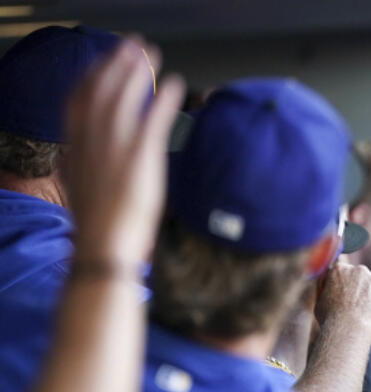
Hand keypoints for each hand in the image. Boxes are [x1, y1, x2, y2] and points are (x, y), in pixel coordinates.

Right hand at [64, 38, 184, 269]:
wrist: (104, 246)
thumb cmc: (100, 224)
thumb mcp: (86, 185)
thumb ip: (88, 162)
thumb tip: (91, 155)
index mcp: (76, 146)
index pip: (79, 99)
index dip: (94, 76)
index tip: (106, 62)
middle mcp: (92, 140)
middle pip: (102, 89)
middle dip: (117, 63)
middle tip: (134, 46)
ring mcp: (115, 147)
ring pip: (124, 97)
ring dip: (138, 72)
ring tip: (152, 55)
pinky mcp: (139, 158)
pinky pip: (153, 120)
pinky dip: (162, 99)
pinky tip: (174, 85)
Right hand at [314, 262, 370, 340]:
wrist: (348, 330)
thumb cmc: (330, 319)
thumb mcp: (320, 299)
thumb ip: (327, 287)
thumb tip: (329, 282)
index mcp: (340, 269)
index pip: (343, 272)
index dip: (344, 285)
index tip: (344, 296)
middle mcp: (359, 270)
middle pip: (361, 277)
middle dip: (360, 289)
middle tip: (355, 308)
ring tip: (363, 316)